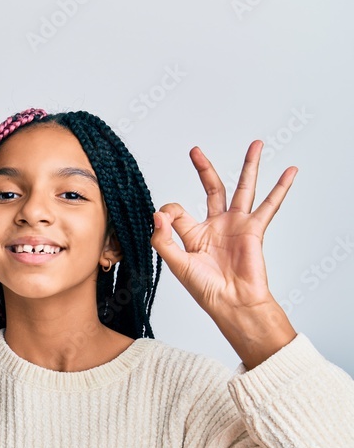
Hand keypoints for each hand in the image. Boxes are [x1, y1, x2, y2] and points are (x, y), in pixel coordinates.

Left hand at [151, 141, 297, 367]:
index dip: (168, 212)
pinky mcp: (254, 229)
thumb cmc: (206, 289)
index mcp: (193, 234)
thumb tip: (158, 212)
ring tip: (256, 144)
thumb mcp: (177, 263)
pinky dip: (281, 188)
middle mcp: (215, 226)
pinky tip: (290, 171)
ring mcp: (236, 225)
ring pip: (243, 188)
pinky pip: (269, 204)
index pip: (177, 211)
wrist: (232, 303)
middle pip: (212, 189)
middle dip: (204, 169)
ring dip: (249, 166)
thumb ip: (163, 239)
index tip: (164, 219)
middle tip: (196, 150)